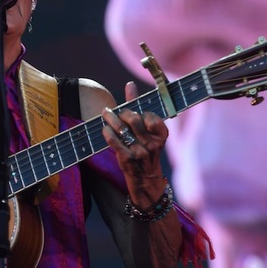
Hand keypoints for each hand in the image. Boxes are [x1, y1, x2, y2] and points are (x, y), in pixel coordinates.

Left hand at [102, 81, 168, 205]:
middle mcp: (152, 144)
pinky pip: (114, 141)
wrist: (147, 182)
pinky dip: (107, 132)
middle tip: (114, 111)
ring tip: (105, 113)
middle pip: (134, 120)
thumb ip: (138, 108)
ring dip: (111, 119)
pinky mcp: (127, 160)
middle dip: (122, 113)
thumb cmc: (146, 152)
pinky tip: (104, 129)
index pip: (150, 117)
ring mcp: (140, 153)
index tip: (133, 110)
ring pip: (123, 129)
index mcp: (161, 136)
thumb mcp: (148, 133)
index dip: (140, 112)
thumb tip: (130, 85)